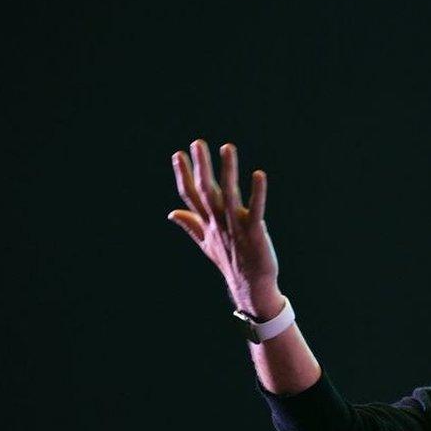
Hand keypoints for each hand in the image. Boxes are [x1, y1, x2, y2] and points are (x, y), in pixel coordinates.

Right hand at [169, 140, 282, 318]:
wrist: (250, 287)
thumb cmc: (230, 262)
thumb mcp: (206, 243)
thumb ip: (191, 224)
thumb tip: (171, 212)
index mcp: (207, 223)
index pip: (191, 196)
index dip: (184, 175)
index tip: (178, 154)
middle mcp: (218, 223)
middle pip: (206, 192)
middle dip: (201, 167)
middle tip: (197, 142)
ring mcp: (236, 228)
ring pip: (229, 195)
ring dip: (227, 171)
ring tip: (227, 147)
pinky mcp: (255, 233)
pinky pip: (256, 210)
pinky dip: (257, 193)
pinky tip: (259, 174)